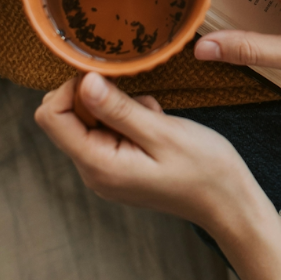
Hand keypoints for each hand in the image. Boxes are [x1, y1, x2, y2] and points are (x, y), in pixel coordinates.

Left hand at [35, 73, 280, 279]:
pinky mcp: (120, 165)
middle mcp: (94, 170)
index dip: (70, 88)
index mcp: (98, 164)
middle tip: (137, 99)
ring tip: (155, 117)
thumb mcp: (162, 132)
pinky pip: (110, 130)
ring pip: (90, 120)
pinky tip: (157, 125)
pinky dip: (130, 118)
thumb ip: (118, 108)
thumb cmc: (203, 169)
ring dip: (119, 107)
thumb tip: (83, 82)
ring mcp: (106, 170)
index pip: (51, 117)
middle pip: (66, 117)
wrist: (229, 202)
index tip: (106, 76)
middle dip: (96, 97)